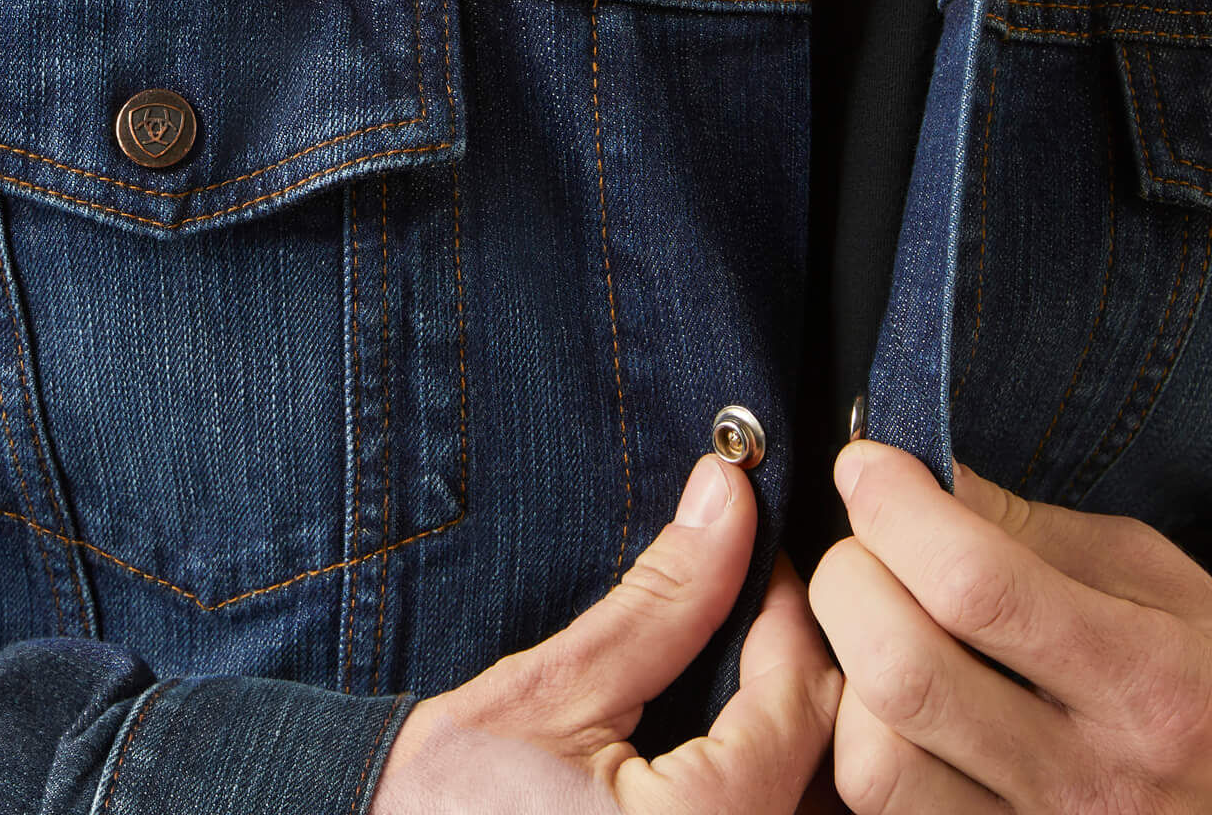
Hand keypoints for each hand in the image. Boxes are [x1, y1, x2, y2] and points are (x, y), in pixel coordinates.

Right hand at [371, 453, 841, 811]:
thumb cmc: (447, 803)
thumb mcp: (552, 688)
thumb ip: (660, 601)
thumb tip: (727, 498)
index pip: (802, 699)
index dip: (785, 608)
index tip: (753, 549)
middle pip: (832, 765)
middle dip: (798, 670)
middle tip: (754, 603)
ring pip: (815, 808)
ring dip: (792, 732)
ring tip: (742, 667)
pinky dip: (769, 784)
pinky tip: (724, 740)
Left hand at [808, 439, 1211, 810]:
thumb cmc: (1204, 676)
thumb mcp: (1157, 584)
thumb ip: (1029, 528)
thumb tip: (905, 476)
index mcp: (1147, 686)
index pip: (972, 584)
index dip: (893, 508)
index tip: (868, 468)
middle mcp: (1092, 783)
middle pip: (899, 669)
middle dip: (850, 579)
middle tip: (867, 550)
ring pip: (873, 762)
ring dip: (846, 677)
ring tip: (880, 633)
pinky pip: (886, 809)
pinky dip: (863, 745)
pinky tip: (891, 703)